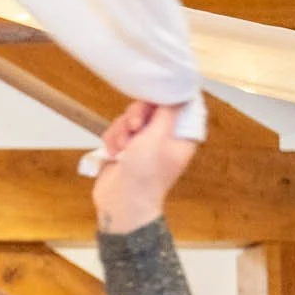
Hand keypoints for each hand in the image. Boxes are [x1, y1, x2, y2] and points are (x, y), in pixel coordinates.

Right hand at [91, 102, 199, 235]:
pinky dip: (113, 140)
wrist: (121, 202)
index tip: (153, 100)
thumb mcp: (159, 136)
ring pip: (130, 118)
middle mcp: (164, 137)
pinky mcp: (125, 148)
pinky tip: (113, 154)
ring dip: (121, 130)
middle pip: (151, 108)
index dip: (164, 99)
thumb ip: (167, 111)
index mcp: (180, 136)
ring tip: (120, 148)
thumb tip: (178, 92)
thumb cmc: (145, 173)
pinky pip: (118, 130)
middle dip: (136, 116)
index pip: (179, 105)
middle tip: (133, 127)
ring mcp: (143, 143)